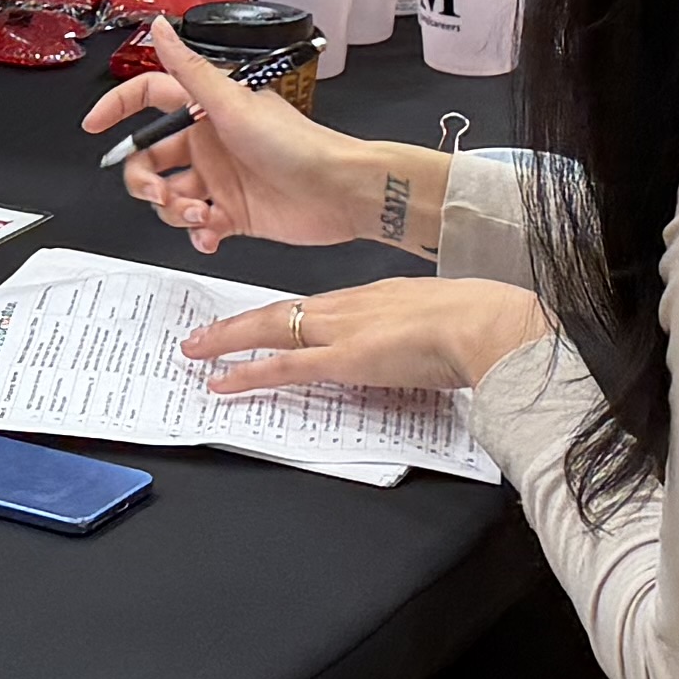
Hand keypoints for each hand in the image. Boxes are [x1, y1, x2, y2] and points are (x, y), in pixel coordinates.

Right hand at [81, 18, 406, 256]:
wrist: (339, 192)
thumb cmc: (296, 144)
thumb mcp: (233, 103)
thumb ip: (189, 69)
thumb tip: (159, 26)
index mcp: (206, 111)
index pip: (149, 99)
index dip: (118, 108)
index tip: (94, 126)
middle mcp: (209, 144)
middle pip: (151, 159)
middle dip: (144, 181)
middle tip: (158, 194)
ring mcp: (220, 180)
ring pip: (170, 198)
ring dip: (174, 211)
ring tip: (199, 215)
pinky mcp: (234, 214)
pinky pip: (197, 227)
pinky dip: (197, 234)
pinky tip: (210, 234)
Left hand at [195, 276, 553, 395]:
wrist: (484, 323)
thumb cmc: (476, 321)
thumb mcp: (441, 320)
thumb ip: (420, 334)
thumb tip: (421, 349)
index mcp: (373, 296)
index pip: (314, 306)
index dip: (284, 315)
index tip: (262, 321)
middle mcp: (348, 306)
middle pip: (279, 311)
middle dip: (237, 324)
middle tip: (202, 333)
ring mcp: (340, 331)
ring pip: (269, 330)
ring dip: (228, 342)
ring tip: (195, 351)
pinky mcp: (341, 359)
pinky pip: (282, 367)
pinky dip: (247, 374)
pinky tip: (222, 382)